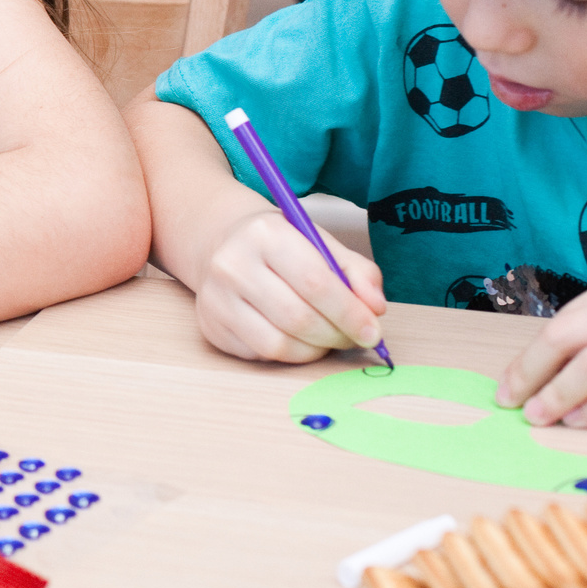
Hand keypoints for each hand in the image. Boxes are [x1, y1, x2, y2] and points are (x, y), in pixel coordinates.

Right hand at [193, 209, 387, 363]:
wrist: (222, 243)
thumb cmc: (280, 245)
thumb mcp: (320, 242)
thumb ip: (357, 272)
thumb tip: (375, 308)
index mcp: (265, 233)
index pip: (315, 283)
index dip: (350, 313)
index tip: (372, 332)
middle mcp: (233, 264)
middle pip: (298, 318)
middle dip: (336, 335)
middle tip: (354, 338)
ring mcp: (216, 298)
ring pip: (279, 344)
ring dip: (315, 349)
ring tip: (327, 338)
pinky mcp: (211, 325)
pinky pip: (261, 354)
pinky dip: (290, 354)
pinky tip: (298, 338)